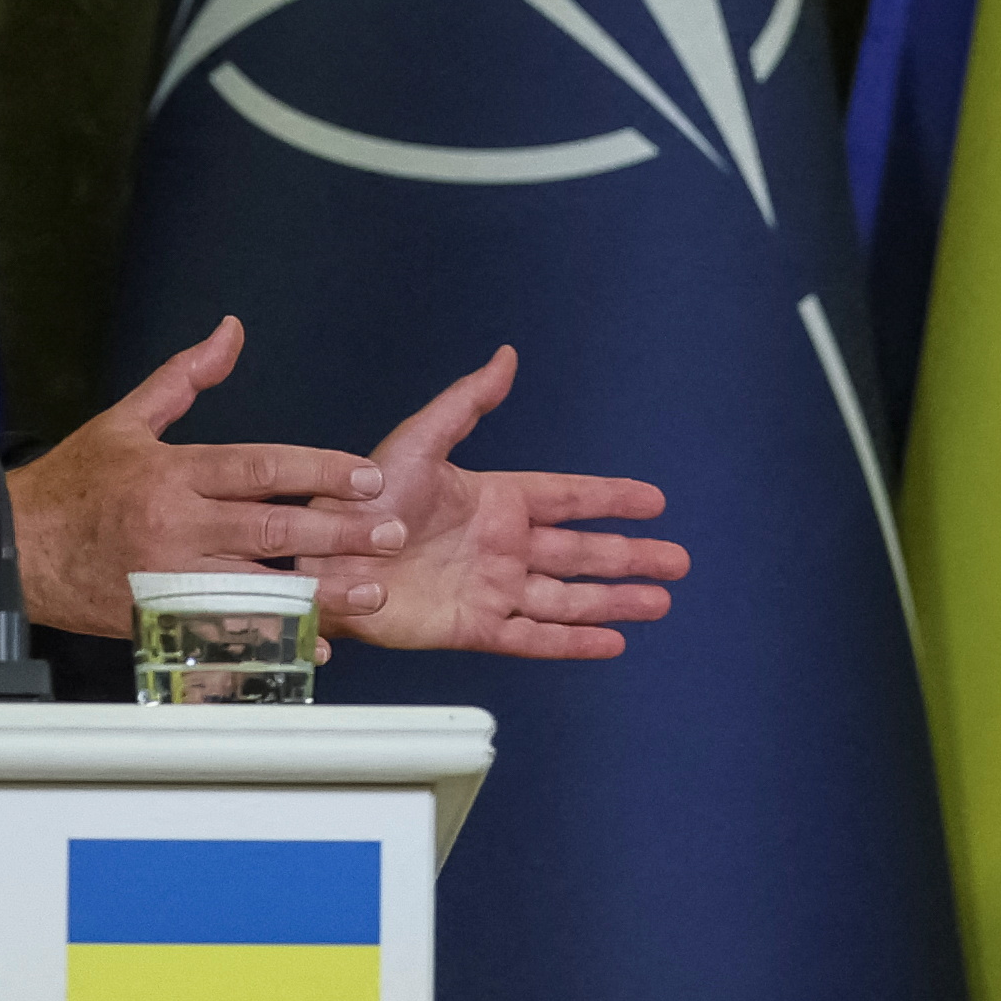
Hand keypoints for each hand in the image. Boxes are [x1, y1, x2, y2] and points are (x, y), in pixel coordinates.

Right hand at [7, 316, 402, 636]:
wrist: (9, 547)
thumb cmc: (71, 484)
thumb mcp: (125, 420)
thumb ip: (184, 378)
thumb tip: (231, 332)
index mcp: (174, 472)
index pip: (261, 468)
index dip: (319, 472)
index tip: (368, 477)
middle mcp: (176, 525)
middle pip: (270, 529)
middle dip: (338, 531)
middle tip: (391, 532)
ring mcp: (167, 578)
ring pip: (256, 587)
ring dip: (318, 594)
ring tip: (370, 593)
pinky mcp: (157, 619)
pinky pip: (224, 633)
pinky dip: (272, 641)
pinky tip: (316, 646)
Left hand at [322, 344, 688, 661]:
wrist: (322, 557)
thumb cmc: (356, 497)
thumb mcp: (419, 440)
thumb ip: (467, 404)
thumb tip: (506, 357)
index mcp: (494, 500)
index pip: (569, 499)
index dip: (612, 499)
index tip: (654, 502)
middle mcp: (500, 547)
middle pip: (582, 553)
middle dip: (631, 557)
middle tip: (679, 561)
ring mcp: (490, 589)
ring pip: (569, 598)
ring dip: (615, 602)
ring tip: (659, 603)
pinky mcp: (472, 627)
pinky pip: (534, 637)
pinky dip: (574, 643)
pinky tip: (609, 643)